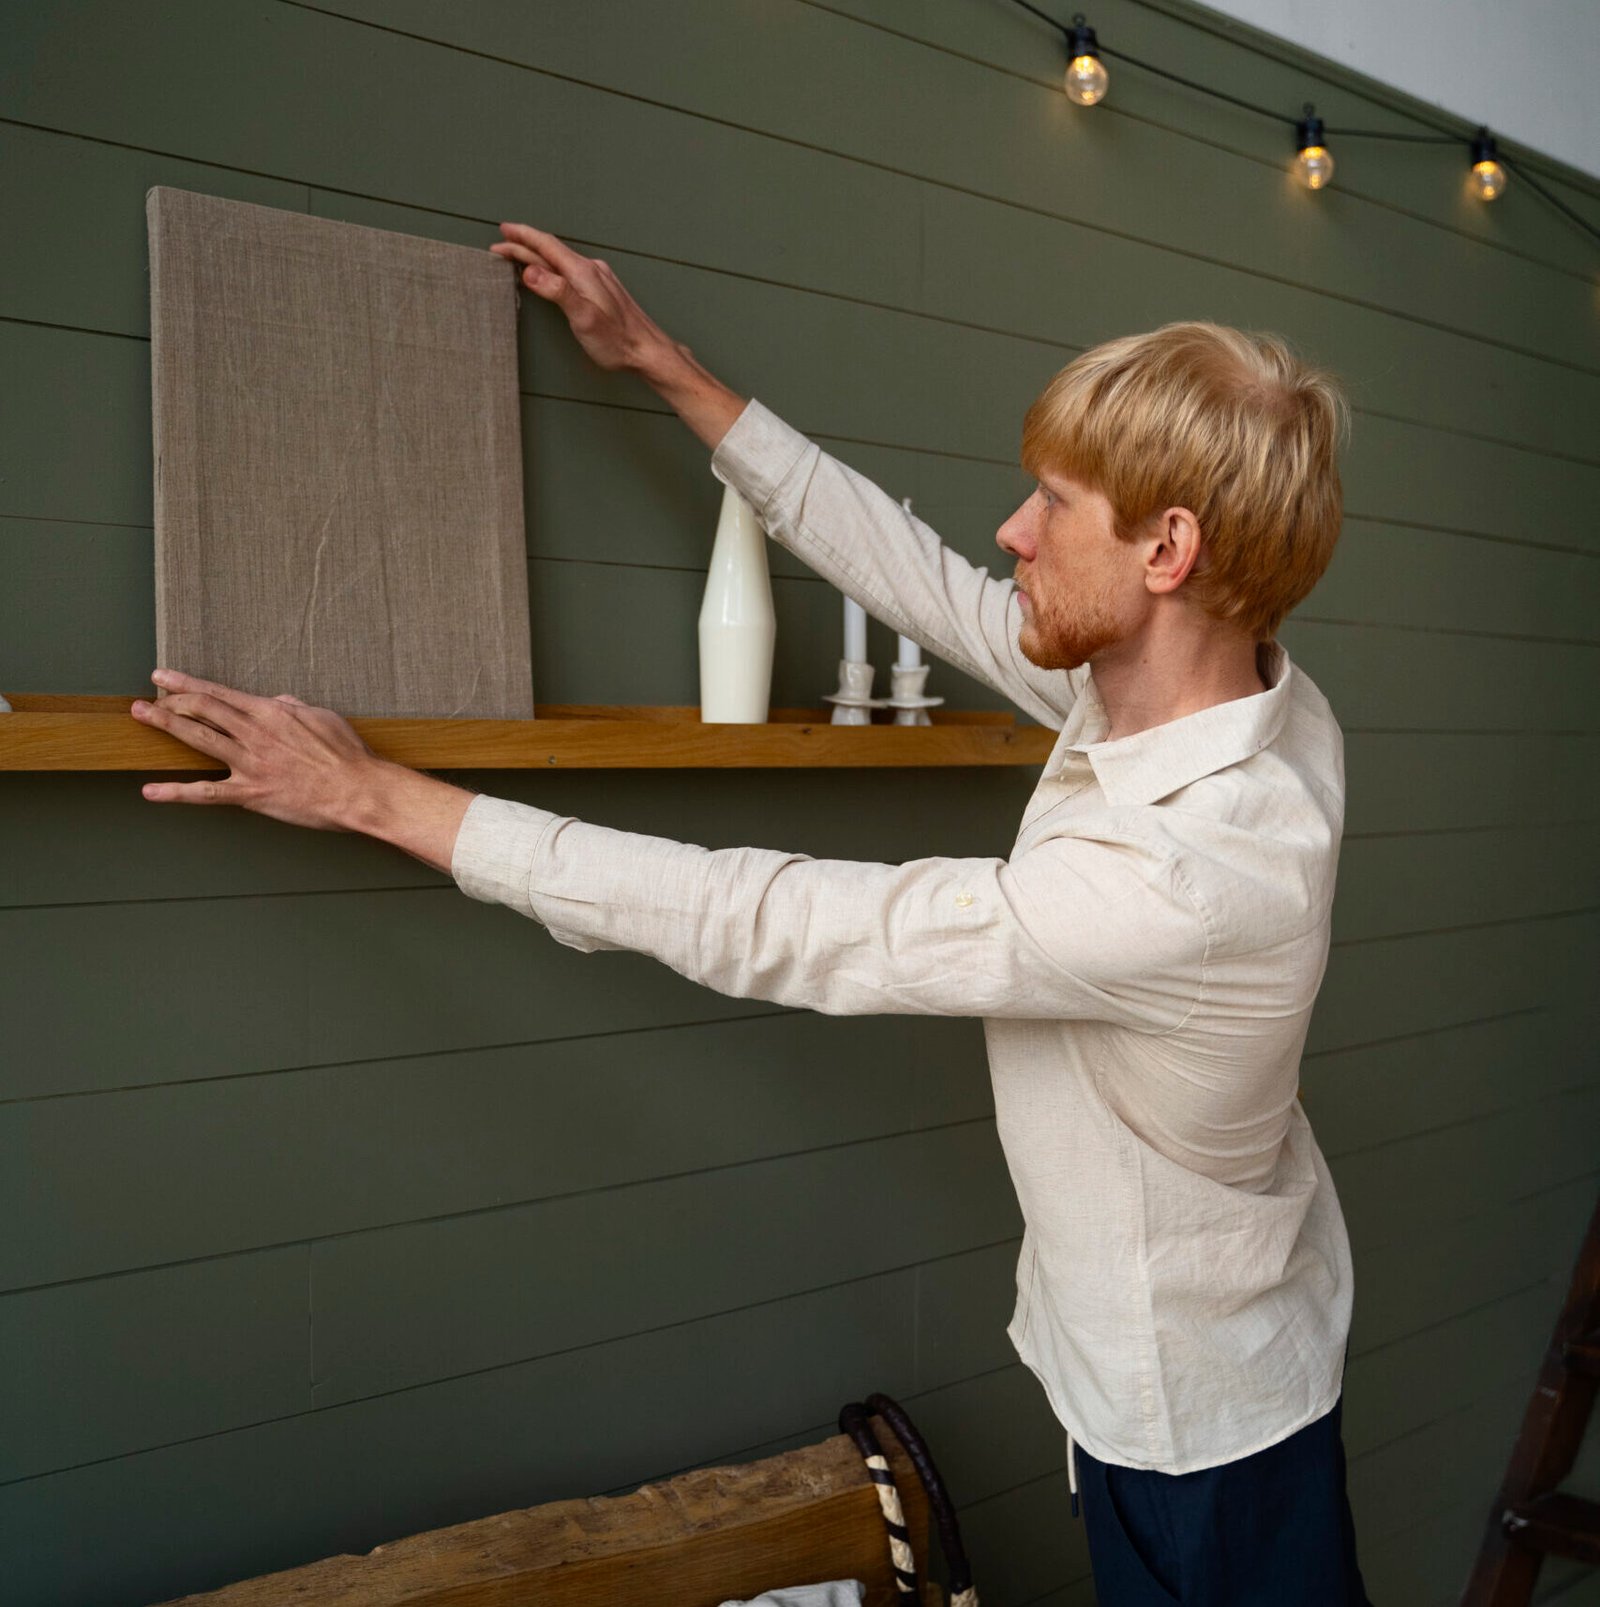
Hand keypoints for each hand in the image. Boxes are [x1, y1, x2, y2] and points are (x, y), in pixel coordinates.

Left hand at [132, 668, 389, 831]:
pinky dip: (176, 792)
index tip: (163, 677)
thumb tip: (278, 700)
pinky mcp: (251, 793)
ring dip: (166, 726)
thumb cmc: (347, 756)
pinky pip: (206, 793)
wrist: (358, 790)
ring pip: (198, 739)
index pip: (219, 693)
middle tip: (145, 700)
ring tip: (141, 717)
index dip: (186, 683)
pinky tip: (151, 791)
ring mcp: (250, 763)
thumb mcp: (323, 718)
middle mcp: (255, 734)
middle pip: (202, 710)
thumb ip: (295, 707)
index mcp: (271, 713)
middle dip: (169, 701)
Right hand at [488, 223, 746, 449]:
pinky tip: (551, 274)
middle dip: (524, 247)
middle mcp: (591, 269)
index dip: (523, 237)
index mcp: (582, 272)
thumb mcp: (583, 318)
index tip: (503, 231)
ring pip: (561, 260)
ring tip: (519, 256)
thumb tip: (530, 271)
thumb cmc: (617, 341)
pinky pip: (570, 270)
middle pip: (551, 252)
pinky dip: (553, 267)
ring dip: (537, 256)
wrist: (648, 351)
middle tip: (500, 246)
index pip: (547, 246)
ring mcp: (599, 278)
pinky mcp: (604, 289)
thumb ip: (557, 292)